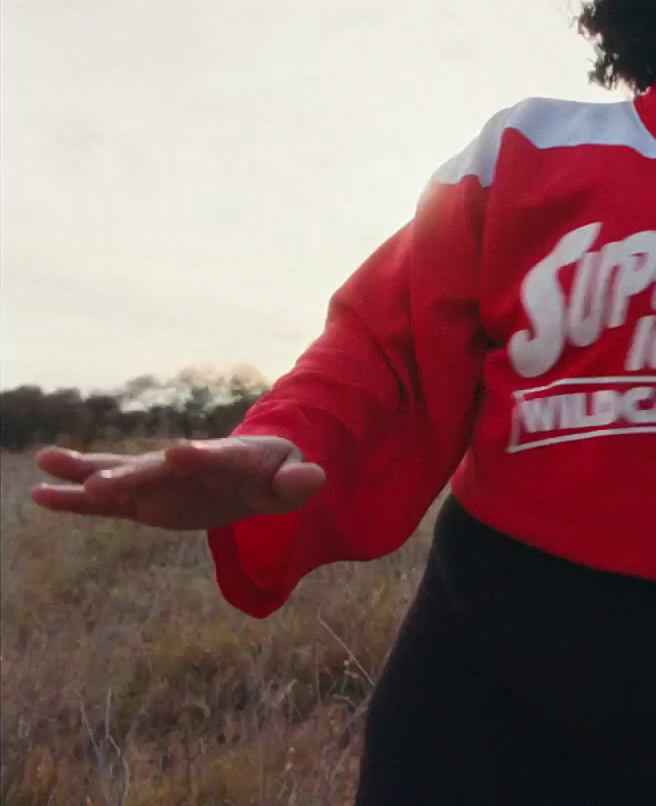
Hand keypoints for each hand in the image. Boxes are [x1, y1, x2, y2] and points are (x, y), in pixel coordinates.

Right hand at [29, 436, 325, 530]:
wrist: (251, 475)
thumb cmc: (275, 474)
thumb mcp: (293, 480)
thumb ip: (299, 481)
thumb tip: (314, 477)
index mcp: (229, 458)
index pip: (216, 457)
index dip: (200, 456)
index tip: (178, 453)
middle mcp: (186, 465)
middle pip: (157, 471)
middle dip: (131, 475)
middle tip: (99, 482)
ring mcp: (160, 482)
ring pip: (121, 477)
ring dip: (87, 474)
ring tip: (47, 466)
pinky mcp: (144, 500)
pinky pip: (107, 503)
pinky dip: (76, 500)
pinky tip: (40, 494)